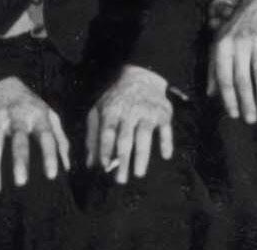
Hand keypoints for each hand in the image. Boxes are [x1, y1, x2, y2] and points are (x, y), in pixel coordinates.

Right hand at [0, 75, 69, 193]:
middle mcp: (18, 115)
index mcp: (38, 115)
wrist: (0, 81)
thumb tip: (67, 167)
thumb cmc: (30, 106)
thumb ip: (60, 140)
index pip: (47, 136)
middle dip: (20, 160)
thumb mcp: (49, 115)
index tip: (51, 175)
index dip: (50, 155)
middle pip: (18, 139)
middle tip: (21, 183)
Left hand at [86, 65, 173, 183]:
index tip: (104, 167)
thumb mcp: (98, 111)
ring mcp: (148, 112)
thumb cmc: (115, 100)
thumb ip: (93, 136)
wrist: (140, 77)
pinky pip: (166, 129)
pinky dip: (166, 142)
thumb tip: (90, 164)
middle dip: (123, 160)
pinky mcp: (163, 113)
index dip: (105, 150)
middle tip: (120, 179)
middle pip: (125, 139)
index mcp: (112, 110)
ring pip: (144, 136)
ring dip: (142, 156)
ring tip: (139, 173)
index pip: (108, 133)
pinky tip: (166, 156)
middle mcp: (130, 111)